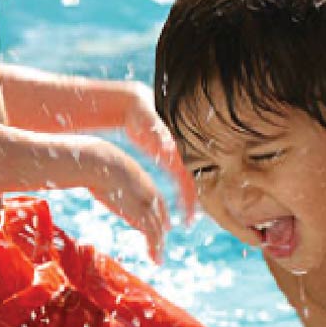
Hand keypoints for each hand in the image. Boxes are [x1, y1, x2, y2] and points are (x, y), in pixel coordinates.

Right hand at [86, 139, 168, 262]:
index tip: (164, 227)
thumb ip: (113, 183)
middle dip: (160, 233)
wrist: (102, 163)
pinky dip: (155, 249)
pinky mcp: (142, 215)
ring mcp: (147, 205)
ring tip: (157, 260)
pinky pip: (152, 236)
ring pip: (157, 231)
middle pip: (160, 219)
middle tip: (159, 248)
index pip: (159, 204)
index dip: (161, 217)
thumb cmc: (99, 166)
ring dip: (157, 247)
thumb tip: (103, 187)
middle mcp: (150, 195)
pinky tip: (155, 260)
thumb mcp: (110, 175)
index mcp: (145, 184)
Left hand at [122, 83, 196, 221]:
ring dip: (185, 200)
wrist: (135, 104)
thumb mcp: (148, 119)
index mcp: (175, 150)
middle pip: (189, 184)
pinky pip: (175, 178)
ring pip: (184, 182)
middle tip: (188, 223)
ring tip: (184, 219)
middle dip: (190, 203)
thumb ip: (157, 131)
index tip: (188, 214)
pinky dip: (177, 192)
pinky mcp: (165, 157)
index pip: (186, 179)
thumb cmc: (141, 110)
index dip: (188, 198)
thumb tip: (168, 146)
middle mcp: (177, 155)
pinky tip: (172, 203)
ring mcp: (172, 156)